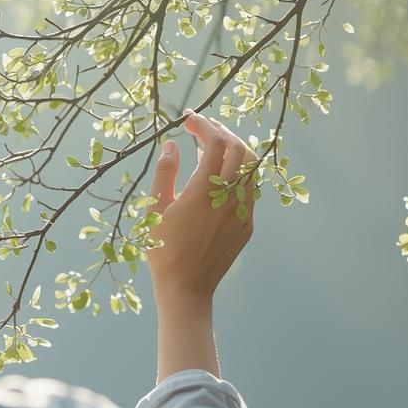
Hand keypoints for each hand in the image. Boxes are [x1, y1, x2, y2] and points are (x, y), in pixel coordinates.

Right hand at [146, 111, 258, 310]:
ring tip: (217, 145)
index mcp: (203, 192)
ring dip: (236, 149)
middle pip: (239, 149)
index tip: (188, 119)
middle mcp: (229, 198)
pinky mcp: (248, 225)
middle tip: (203, 128)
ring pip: (252, 167)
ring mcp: (243, 212)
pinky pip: (251, 189)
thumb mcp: (155, 209)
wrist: (186, 288)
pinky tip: (223, 174)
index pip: (215, 143)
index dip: (203, 125)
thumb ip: (165, 173)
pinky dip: (240, 172)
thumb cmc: (163, 250)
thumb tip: (171, 145)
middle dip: (222, 131)